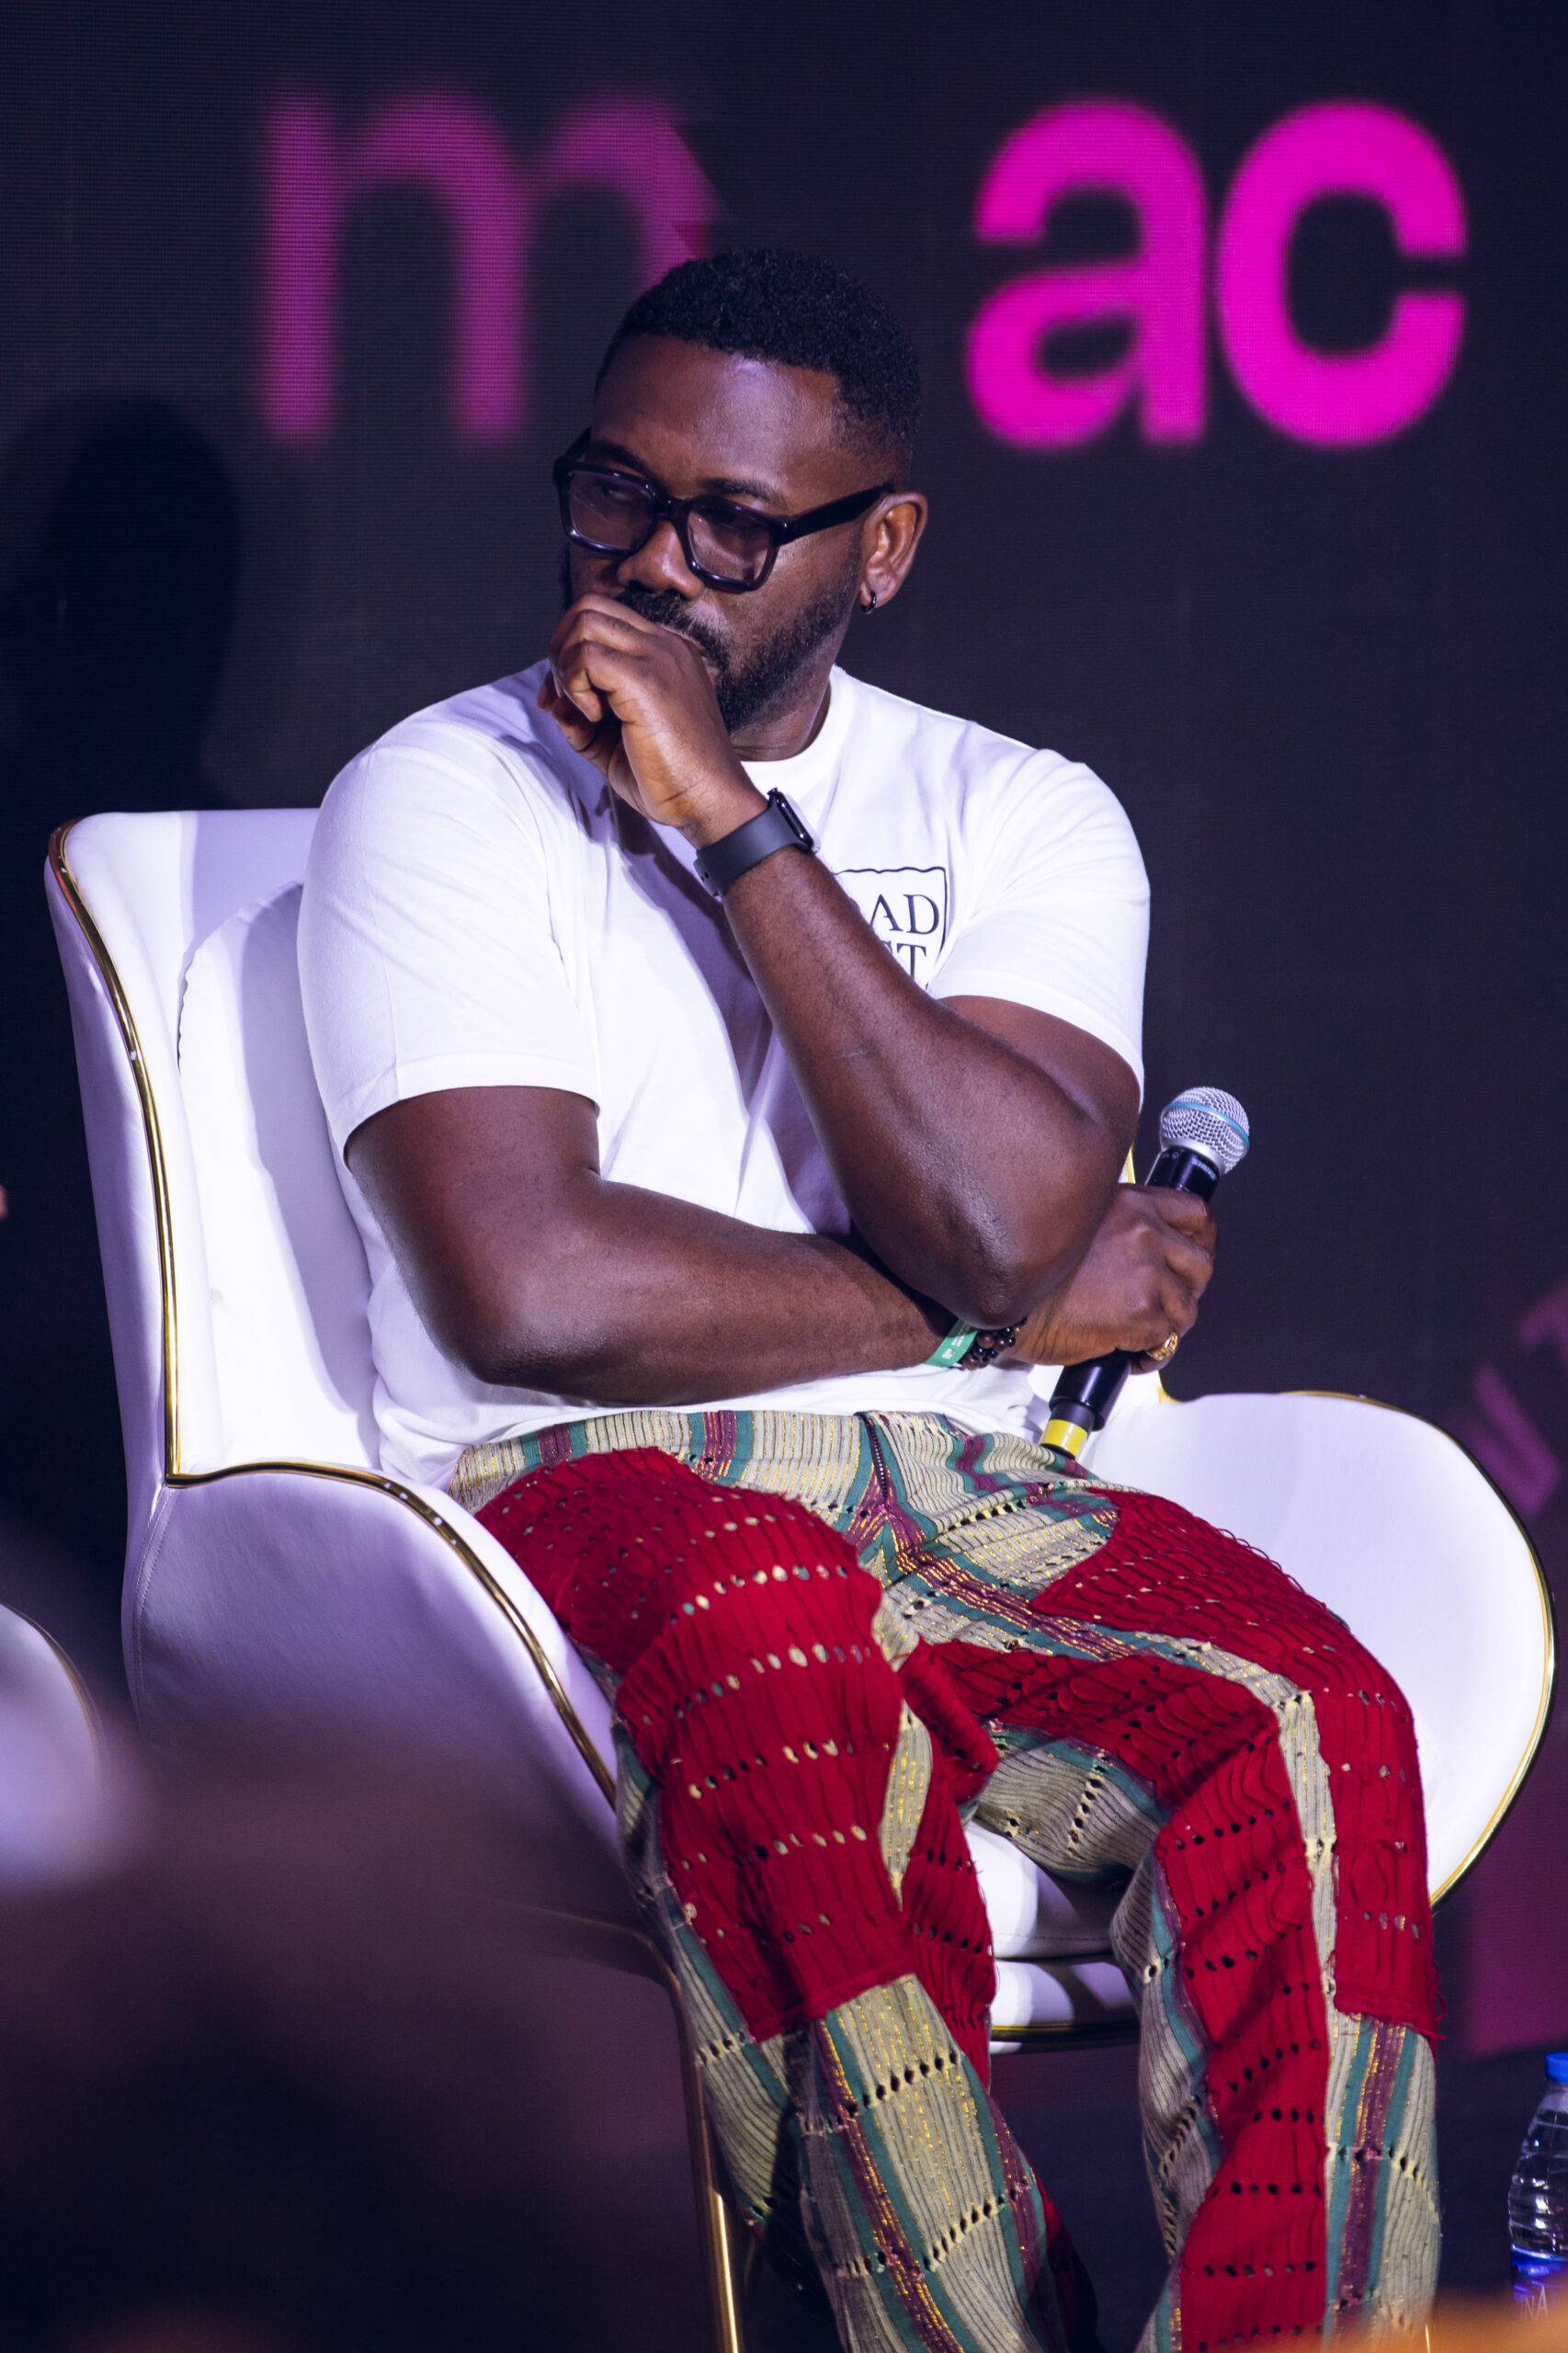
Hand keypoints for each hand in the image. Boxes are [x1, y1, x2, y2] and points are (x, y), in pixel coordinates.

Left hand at [537, 595, 763, 842]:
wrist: (710, 803)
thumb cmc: (671, 780)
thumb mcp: (613, 746)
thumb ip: (581, 722)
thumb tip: (551, 704)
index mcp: (663, 653)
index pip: (602, 619)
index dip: (568, 653)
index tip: (560, 700)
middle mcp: (663, 645)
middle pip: (587, 607)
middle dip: (559, 649)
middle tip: (567, 699)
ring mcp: (658, 657)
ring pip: (584, 621)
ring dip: (567, 665)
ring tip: (585, 710)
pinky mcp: (647, 680)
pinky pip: (587, 656)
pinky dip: (576, 685)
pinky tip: (596, 717)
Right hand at [1006, 1186, 1215, 1369]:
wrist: (1008, 1305)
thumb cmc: (1030, 1271)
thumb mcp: (1077, 1223)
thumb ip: (1117, 1227)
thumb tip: (1144, 1252)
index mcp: (1130, 1204)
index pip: (1195, 1214)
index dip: (1201, 1240)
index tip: (1194, 1255)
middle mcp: (1143, 1233)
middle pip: (1201, 1263)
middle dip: (1187, 1289)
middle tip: (1165, 1302)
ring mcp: (1146, 1274)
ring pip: (1188, 1307)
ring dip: (1168, 1324)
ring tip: (1140, 1333)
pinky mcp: (1142, 1314)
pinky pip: (1167, 1340)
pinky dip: (1152, 1353)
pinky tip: (1128, 1352)